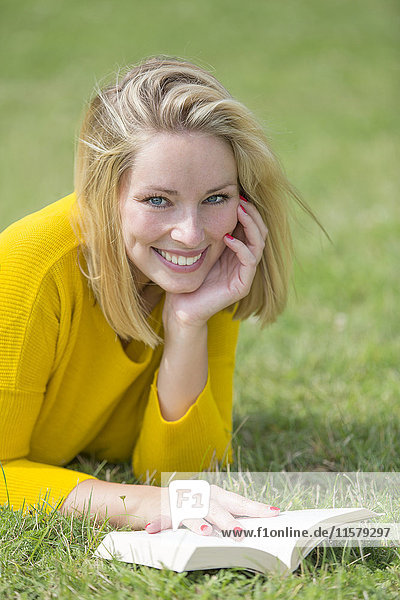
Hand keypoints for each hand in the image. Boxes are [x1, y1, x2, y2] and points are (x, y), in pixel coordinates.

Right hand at [143, 484, 279, 540]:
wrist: (154, 501)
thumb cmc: (191, 506)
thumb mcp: (211, 509)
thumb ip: (229, 516)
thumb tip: (253, 529)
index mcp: (216, 495)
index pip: (240, 502)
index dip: (256, 508)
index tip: (274, 512)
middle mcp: (202, 497)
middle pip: (218, 509)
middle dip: (228, 521)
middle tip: (239, 533)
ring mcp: (184, 504)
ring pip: (194, 514)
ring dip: (199, 524)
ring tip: (207, 532)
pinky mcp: (166, 512)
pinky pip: (166, 520)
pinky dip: (162, 524)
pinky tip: (159, 528)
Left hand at [163, 198, 267, 327]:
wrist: (181, 307)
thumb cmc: (185, 277)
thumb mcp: (197, 248)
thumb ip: (207, 231)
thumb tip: (206, 202)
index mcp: (236, 252)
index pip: (251, 227)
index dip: (247, 210)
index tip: (237, 195)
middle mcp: (244, 262)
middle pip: (260, 232)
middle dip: (252, 214)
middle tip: (241, 199)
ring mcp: (245, 274)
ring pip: (258, 244)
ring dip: (250, 225)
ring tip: (239, 211)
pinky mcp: (242, 285)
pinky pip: (249, 261)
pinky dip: (240, 246)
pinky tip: (227, 237)